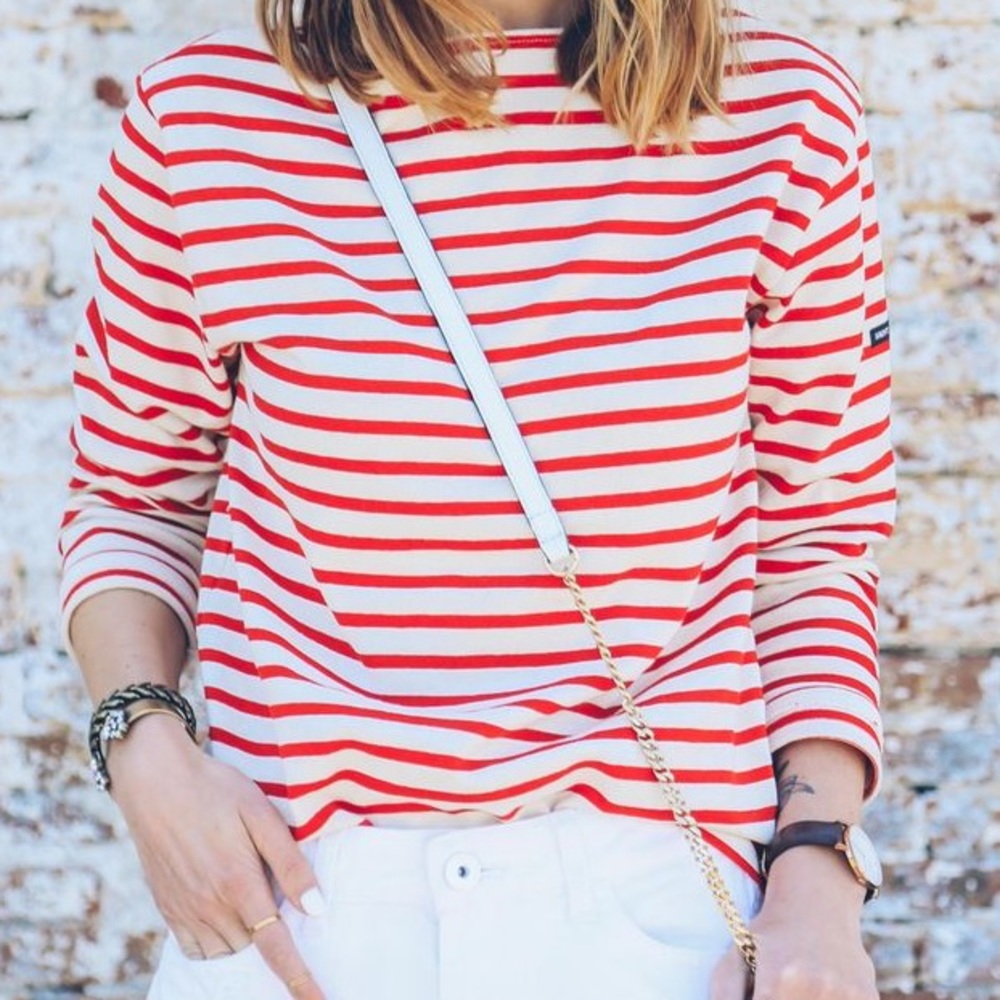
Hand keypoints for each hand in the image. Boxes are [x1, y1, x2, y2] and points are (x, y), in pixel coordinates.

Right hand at [107, 714, 325, 999]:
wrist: (155, 781)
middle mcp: (210, 906)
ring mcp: (184, 910)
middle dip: (269, 930)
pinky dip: (214, 939)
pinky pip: (195, 946)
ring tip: (247, 893)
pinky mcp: (166, 908)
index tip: (317, 999)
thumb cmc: (216, 791)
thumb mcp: (262, 815)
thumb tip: (317, 908)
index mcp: (239, 883)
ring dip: (243, 934)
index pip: (275, 945)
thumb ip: (290, 864)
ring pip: (225, 948)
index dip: (298, 978)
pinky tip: (221, 908)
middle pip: (252, 944)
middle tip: (272, 888)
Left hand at [710, 848, 877, 999]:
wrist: (818, 900)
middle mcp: (815, 988)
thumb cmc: (770, 933)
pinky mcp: (868, 998)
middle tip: (773, 991)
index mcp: (779, 980)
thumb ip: (724, 995)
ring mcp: (846, 994)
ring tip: (794, 988)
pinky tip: (816, 990)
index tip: (759, 995)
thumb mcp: (736, 956)